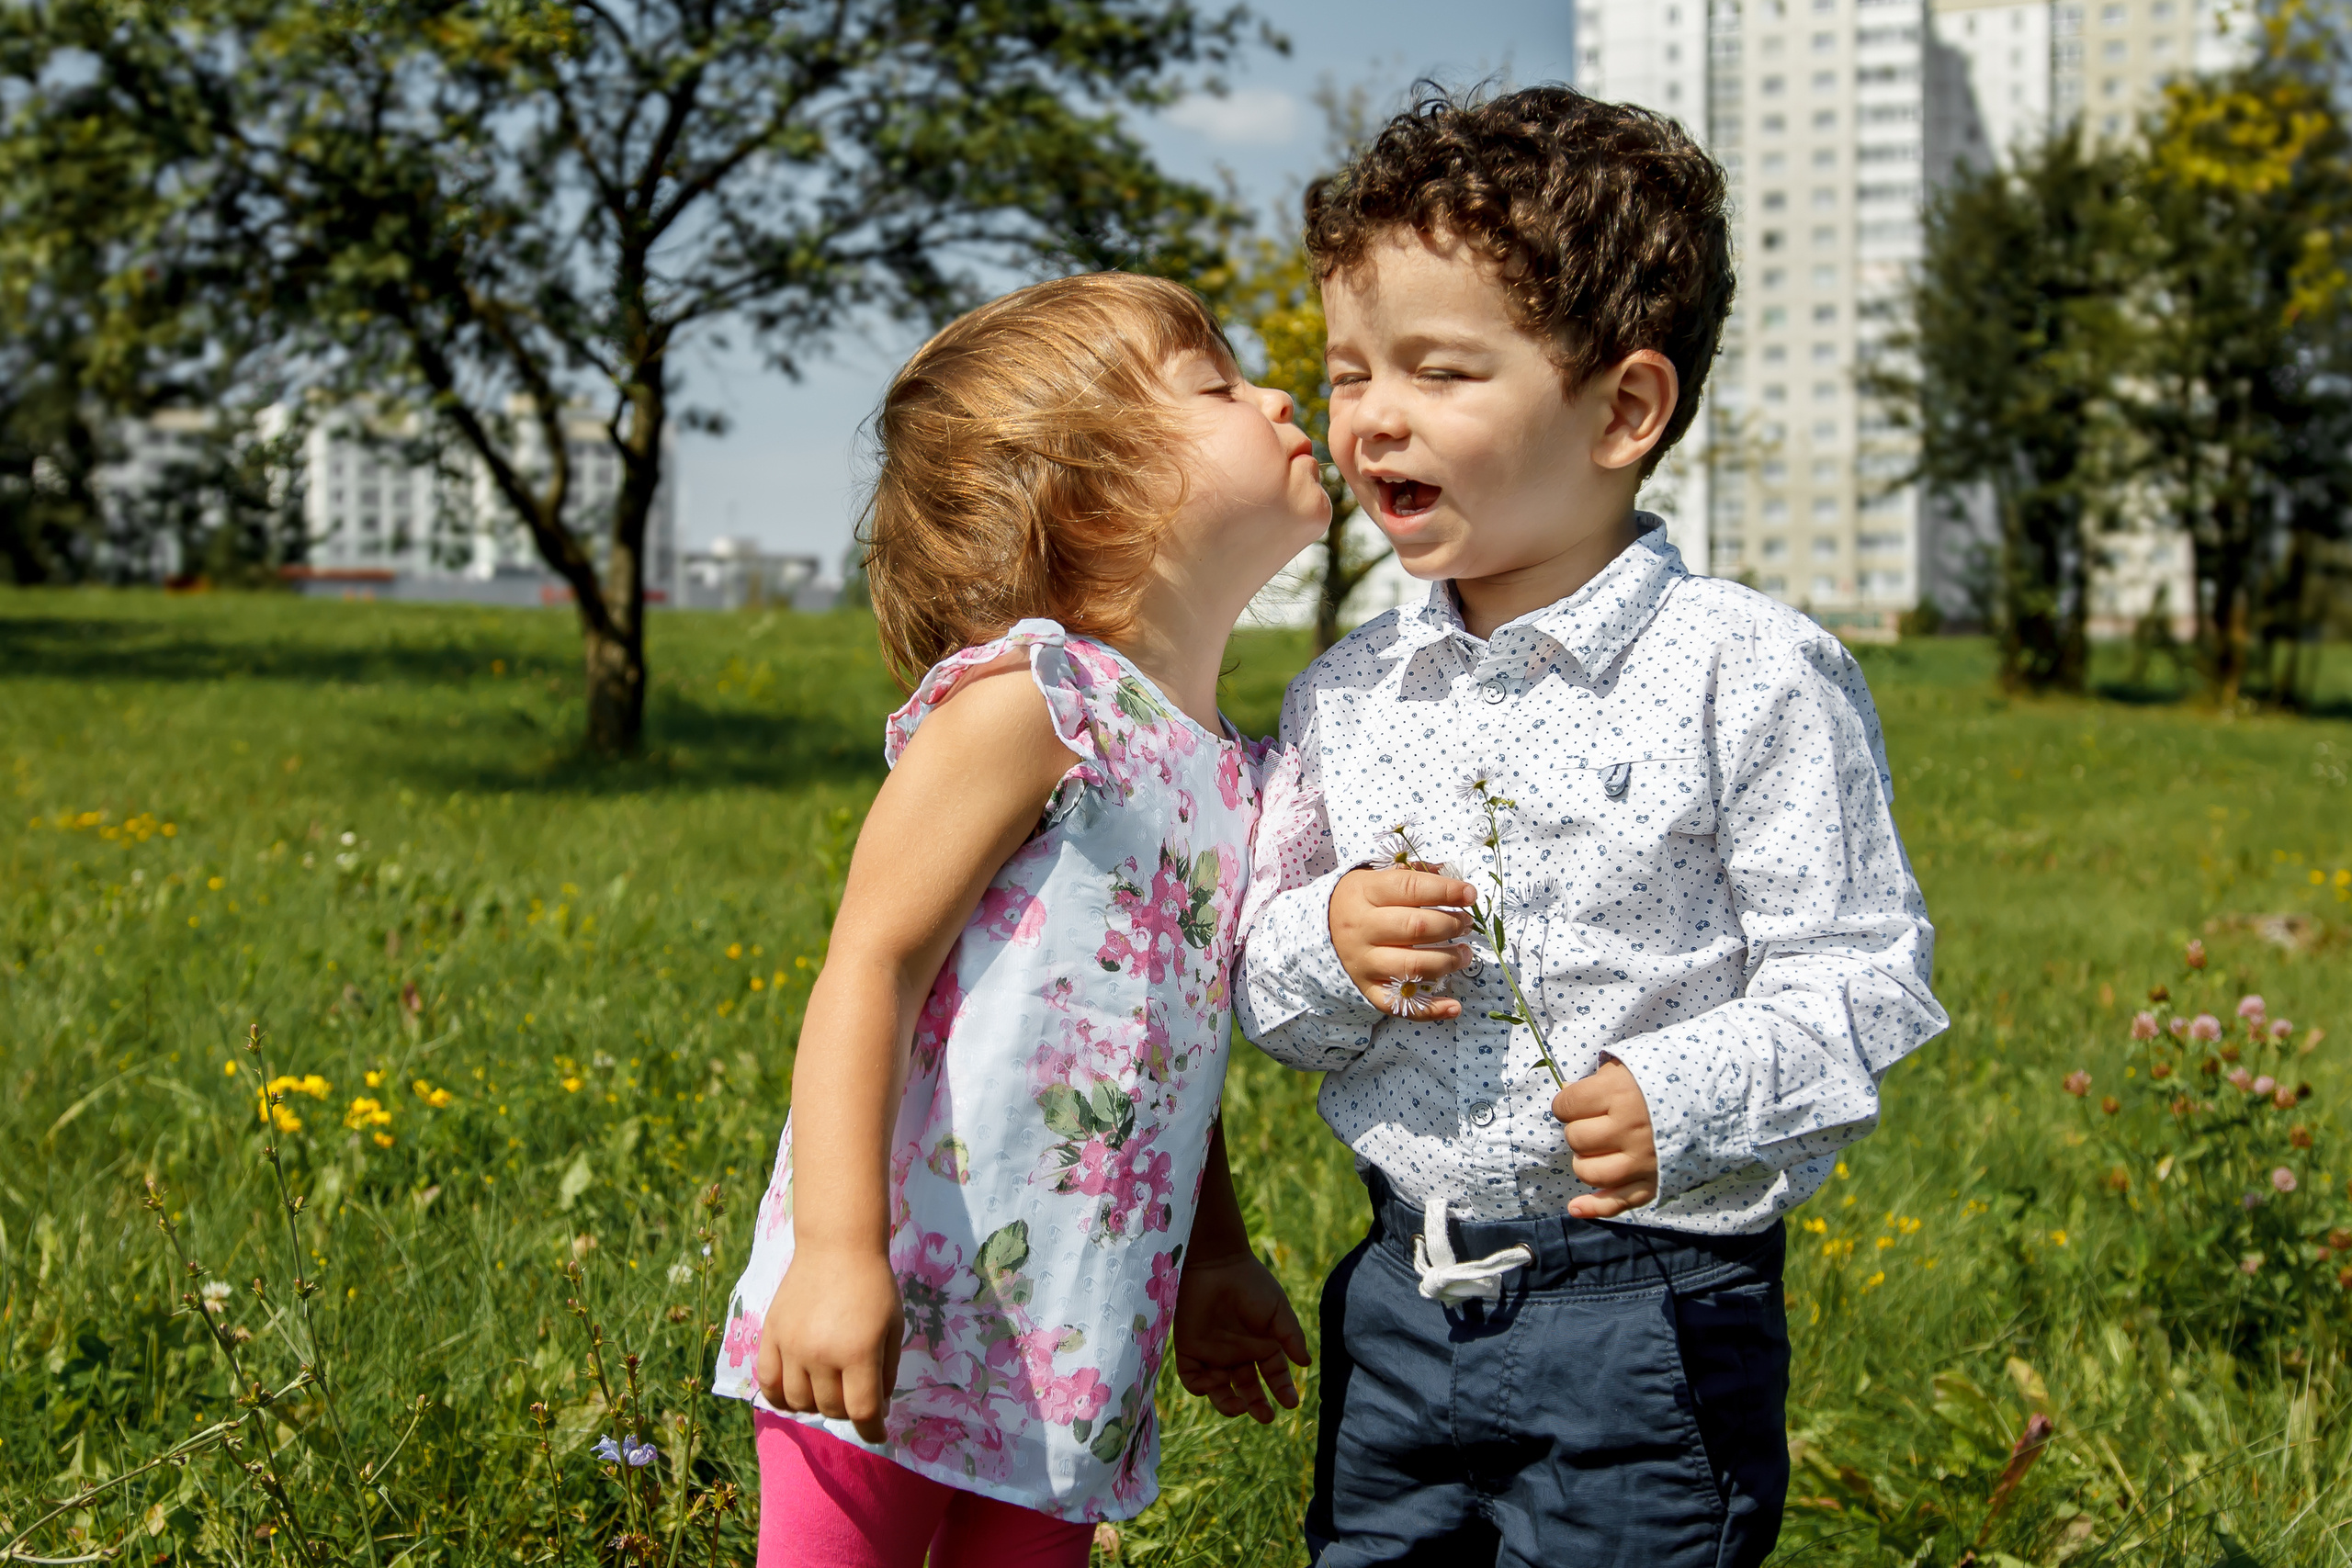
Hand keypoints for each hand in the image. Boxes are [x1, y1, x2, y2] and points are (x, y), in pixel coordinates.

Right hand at [756, 1245, 903, 1443]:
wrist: (836, 1245)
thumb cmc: (873, 1285)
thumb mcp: (894, 1327)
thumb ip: (886, 1371)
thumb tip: (878, 1407)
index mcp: (858, 1352)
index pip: (861, 1411)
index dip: (872, 1430)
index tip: (878, 1433)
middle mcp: (821, 1354)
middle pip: (831, 1409)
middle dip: (848, 1411)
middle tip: (855, 1397)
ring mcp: (791, 1346)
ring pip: (798, 1403)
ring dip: (816, 1406)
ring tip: (827, 1392)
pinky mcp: (770, 1336)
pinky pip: (768, 1383)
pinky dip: (780, 1398)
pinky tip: (794, 1395)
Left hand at [1173, 1251, 1310, 1423]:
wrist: (1216, 1263)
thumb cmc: (1251, 1283)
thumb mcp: (1277, 1310)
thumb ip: (1291, 1336)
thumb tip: (1306, 1364)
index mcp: (1261, 1345)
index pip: (1274, 1376)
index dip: (1283, 1391)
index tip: (1291, 1403)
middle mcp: (1238, 1354)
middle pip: (1248, 1390)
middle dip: (1257, 1406)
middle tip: (1265, 1416)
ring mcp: (1213, 1353)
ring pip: (1220, 1390)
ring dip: (1228, 1404)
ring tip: (1240, 1407)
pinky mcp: (1189, 1349)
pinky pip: (1193, 1378)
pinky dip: (1201, 1387)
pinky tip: (1214, 1383)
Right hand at [1330, 866, 1477, 1018]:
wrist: (1318, 932)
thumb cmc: (1357, 902)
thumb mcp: (1374, 878)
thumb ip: (1411, 874)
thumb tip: (1450, 875)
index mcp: (1365, 893)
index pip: (1411, 888)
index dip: (1446, 890)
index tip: (1470, 894)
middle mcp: (1362, 928)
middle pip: (1416, 927)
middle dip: (1451, 925)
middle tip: (1466, 924)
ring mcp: (1364, 962)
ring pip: (1413, 966)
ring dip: (1448, 962)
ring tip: (1463, 954)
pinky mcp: (1367, 989)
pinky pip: (1400, 1004)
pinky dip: (1430, 1009)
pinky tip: (1453, 1006)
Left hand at [1553, 1059, 1658, 1218]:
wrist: (1719, 1099)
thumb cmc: (1667, 1078)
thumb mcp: (1630, 1066)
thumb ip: (1597, 1080)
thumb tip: (1567, 1093)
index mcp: (1620, 1093)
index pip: (1567, 1105)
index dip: (1566, 1103)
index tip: (1575, 1101)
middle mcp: (1630, 1129)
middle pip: (1576, 1138)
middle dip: (1578, 1129)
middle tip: (1594, 1122)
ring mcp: (1643, 1160)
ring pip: (1590, 1171)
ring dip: (1585, 1162)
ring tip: (1597, 1150)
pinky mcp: (1655, 1182)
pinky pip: (1618, 1202)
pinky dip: (1594, 1207)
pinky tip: (1576, 1207)